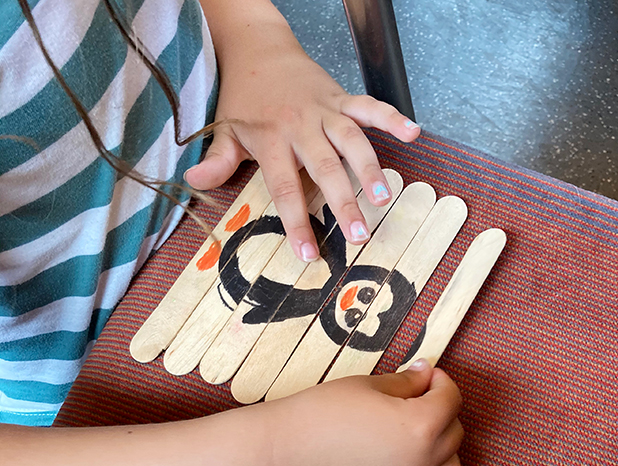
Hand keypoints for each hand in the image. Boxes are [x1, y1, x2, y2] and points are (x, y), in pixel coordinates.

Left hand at [189, 0, 419, 260]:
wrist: (258, 49)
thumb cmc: (244, 99)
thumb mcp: (224, 130)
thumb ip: (217, 160)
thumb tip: (194, 183)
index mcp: (271, 140)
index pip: (284, 188)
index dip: (297, 222)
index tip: (309, 254)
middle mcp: (300, 126)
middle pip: (325, 168)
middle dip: (343, 202)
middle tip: (358, 235)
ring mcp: (324, 110)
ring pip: (352, 139)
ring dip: (370, 168)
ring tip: (383, 198)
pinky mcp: (341, 97)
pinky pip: (369, 106)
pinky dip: (391, 117)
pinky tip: (412, 133)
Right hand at [264, 360, 462, 465]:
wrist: (282, 453)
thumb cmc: (320, 413)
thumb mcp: (366, 385)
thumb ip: (405, 382)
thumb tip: (426, 374)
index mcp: (420, 427)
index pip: (450, 399)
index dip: (440, 381)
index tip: (425, 376)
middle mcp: (422, 463)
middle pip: (453, 434)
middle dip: (441, 412)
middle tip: (415, 400)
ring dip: (443, 451)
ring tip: (419, 437)